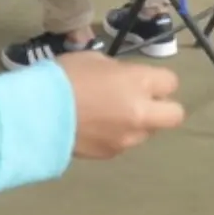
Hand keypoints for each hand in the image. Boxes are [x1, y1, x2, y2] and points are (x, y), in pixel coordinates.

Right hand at [56, 52, 185, 158]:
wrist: (38, 113)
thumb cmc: (64, 77)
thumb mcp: (94, 61)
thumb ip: (118, 72)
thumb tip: (123, 80)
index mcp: (139, 83)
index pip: (171, 83)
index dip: (158, 82)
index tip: (144, 81)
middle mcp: (141, 112)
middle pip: (175, 115)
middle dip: (164, 108)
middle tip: (142, 103)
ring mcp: (128, 137)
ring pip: (149, 132)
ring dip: (138, 123)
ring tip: (111, 116)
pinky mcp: (112, 153)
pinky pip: (124, 143)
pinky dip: (117, 136)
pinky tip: (95, 129)